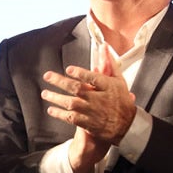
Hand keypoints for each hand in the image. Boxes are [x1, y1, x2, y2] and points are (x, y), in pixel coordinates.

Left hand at [44, 45, 133, 172]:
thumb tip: (103, 46)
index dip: (81, 74)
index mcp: (108, 86)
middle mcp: (99, 99)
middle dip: (60, 82)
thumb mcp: (119, 80)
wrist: (127, 126)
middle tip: (47, 76)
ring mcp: (92, 112)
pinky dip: (60, 114)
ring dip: (56, 98)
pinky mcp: (88, 123)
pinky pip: (71, 118)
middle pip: (77, 89)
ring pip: (71, 103)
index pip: (94, 78)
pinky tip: (51, 110)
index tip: (69, 69)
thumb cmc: (121, 100)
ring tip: (45, 93)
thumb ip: (110, 63)